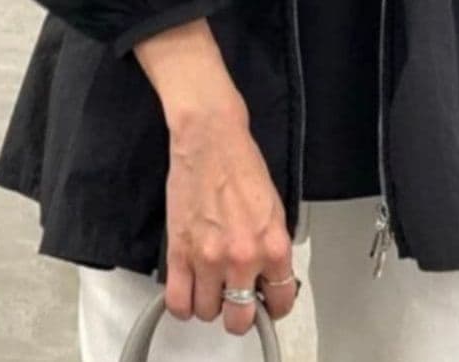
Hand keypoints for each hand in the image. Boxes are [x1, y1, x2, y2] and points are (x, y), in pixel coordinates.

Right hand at [164, 109, 299, 335]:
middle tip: (236, 296)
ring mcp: (208, 258)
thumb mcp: (274, 208)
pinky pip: (178, 302)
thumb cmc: (241, 164)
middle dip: (239, 312)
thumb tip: (268, 276)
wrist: (211, 139)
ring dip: (209, 302)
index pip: (280, 300)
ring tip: (211, 283)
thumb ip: (272, 246)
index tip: (266, 303)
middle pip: (240, 319)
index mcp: (273, 245)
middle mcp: (243, 257)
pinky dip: (183, 304)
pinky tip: (189, 290)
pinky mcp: (179, 253)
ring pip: (207, 313)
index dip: (273, 305)